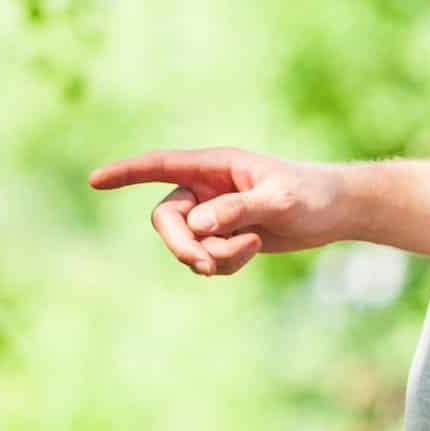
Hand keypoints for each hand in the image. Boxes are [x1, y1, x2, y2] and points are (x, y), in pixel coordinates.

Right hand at [89, 148, 349, 275]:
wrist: (335, 212)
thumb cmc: (311, 194)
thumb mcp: (279, 200)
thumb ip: (237, 210)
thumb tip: (196, 225)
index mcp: (214, 166)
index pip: (159, 166)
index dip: (126, 173)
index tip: (95, 181)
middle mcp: (206, 189)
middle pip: (167, 220)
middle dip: (182, 245)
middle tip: (204, 264)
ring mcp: (211, 215)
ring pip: (187, 245)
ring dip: (214, 256)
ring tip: (251, 247)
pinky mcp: (221, 238)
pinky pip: (206, 259)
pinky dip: (226, 263)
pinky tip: (253, 250)